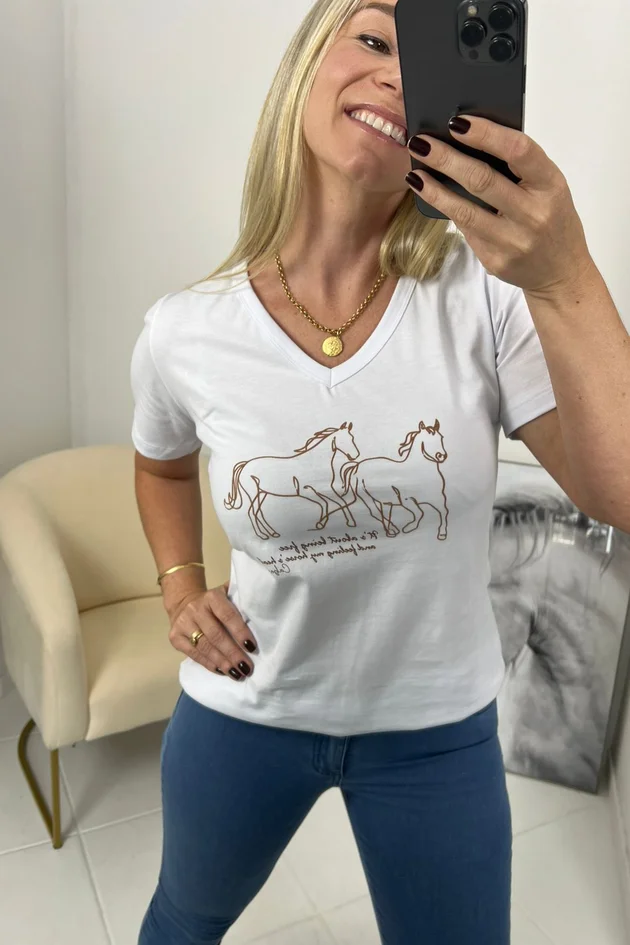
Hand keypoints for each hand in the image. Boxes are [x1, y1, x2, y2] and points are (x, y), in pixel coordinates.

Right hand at [168, 583, 257, 681]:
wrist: (183, 602)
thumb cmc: (214, 603)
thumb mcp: (226, 594)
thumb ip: (240, 600)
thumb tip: (263, 613)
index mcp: (212, 597)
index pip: (228, 615)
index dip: (240, 632)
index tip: (252, 647)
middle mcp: (195, 608)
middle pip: (216, 635)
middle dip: (233, 653)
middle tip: (246, 667)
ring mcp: (183, 623)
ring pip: (204, 647)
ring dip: (222, 662)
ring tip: (236, 673)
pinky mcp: (175, 637)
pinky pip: (193, 654)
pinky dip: (209, 664)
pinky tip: (221, 671)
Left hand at [407, 114, 594, 298]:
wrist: (561, 273)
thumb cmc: (552, 219)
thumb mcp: (549, 188)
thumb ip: (520, 168)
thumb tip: (470, 141)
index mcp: (550, 185)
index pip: (518, 151)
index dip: (486, 134)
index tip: (457, 122)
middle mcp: (533, 214)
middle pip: (482, 180)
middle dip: (446, 159)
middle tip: (420, 143)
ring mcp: (513, 241)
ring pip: (464, 210)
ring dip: (434, 189)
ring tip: (415, 173)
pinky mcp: (495, 260)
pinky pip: (465, 230)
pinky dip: (447, 211)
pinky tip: (432, 197)